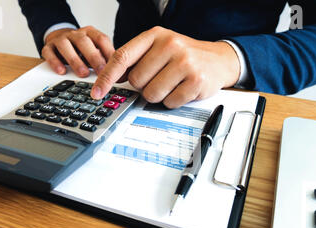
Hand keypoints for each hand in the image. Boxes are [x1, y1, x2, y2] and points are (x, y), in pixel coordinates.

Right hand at [42, 26, 114, 76]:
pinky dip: (55, 62)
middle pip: (84, 42)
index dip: (108, 52)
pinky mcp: (48, 47)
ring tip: (83, 74)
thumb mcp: (94, 52)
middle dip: (94, 57)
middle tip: (101, 72)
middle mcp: (75, 34)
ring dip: (75, 60)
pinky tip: (62, 72)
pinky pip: (49, 52)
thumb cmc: (81, 50)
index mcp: (90, 33)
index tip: (114, 67)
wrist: (59, 40)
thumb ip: (103, 60)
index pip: (101, 39)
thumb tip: (118, 75)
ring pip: (66, 46)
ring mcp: (61, 39)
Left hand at [91, 26, 240, 108]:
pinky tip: (183, 89)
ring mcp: (185, 63)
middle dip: (144, 86)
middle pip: (137, 81)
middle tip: (159, 79)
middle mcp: (170, 45)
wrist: (218, 59)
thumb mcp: (159, 48)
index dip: (106, 77)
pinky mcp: (196, 81)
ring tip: (172, 84)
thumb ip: (136, 60)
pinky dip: (173, 101)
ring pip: (152, 95)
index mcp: (155, 36)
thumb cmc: (184, 55)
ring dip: (159, 95)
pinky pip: (170, 103)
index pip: (122, 57)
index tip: (97, 92)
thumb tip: (109, 79)